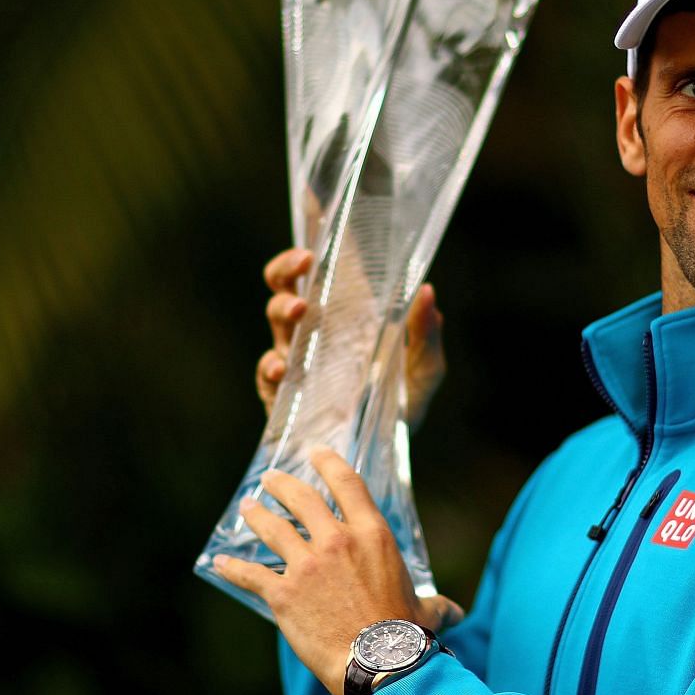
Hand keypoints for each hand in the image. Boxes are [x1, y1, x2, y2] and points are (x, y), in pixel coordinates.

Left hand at [212, 447, 464, 694]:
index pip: (346, 483)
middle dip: (282, 484)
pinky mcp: (282, 594)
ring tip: (247, 507)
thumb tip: (454, 613)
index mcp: (372, 535)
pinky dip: (232, 568)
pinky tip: (219, 564)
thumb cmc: (406, 636)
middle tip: (271, 479)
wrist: (379, 663)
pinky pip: (250, 575)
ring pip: (271, 528)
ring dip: (256, 515)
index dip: (328, 463)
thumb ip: (437, 605)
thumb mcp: (427, 610)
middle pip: (301, 498)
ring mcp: (306, 565)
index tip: (315, 453)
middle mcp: (336, 540)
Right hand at [255, 248, 446, 431]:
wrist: (387, 452)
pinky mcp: (285, 400)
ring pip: (275, 325)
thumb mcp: (424, 369)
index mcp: (340, 318)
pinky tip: (283, 369)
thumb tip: (426, 290)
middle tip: (306, 264)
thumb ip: (427, 335)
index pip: (313, 275)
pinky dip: (270, 369)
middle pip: (284, 290)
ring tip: (300, 310)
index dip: (303, 255)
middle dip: (285, 272)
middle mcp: (312, 335)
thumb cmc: (403, 402)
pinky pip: (267, 379)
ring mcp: (296, 365)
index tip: (314, 242)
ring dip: (282, 311)